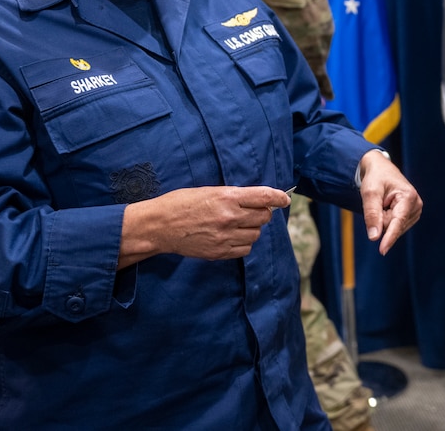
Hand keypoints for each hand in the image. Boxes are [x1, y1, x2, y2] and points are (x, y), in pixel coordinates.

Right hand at [119, 185, 291, 265]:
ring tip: (237, 225)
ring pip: (255, 234)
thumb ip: (234, 196)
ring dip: (252, 229)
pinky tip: (232, 237)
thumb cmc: (181, 203)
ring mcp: (225, 237)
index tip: (285, 199)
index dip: (278, 197)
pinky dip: (243, 244)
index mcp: (227, 197)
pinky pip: (245, 250)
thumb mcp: (209, 191)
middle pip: (263, 217)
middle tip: (253, 211)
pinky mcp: (220, 252)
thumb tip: (258, 200)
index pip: (263, 196)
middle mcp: (229, 217)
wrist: (159, 226)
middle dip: (263, 213)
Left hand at [357, 150, 422, 254]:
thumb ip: (372, 214)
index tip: (382, 250)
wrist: (380, 170)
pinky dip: (386, 220)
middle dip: (381, 219)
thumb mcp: (370, 192)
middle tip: (378, 200)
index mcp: (409, 196)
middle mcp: (416, 205)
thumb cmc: (375, 178)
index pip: (397, 221)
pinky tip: (387, 208)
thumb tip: (374, 237)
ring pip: (392, 228)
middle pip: (392, 226)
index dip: (389, 236)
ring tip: (384, 202)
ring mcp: (415, 212)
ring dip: (383, 219)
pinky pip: (393, 227)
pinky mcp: (410, 216)